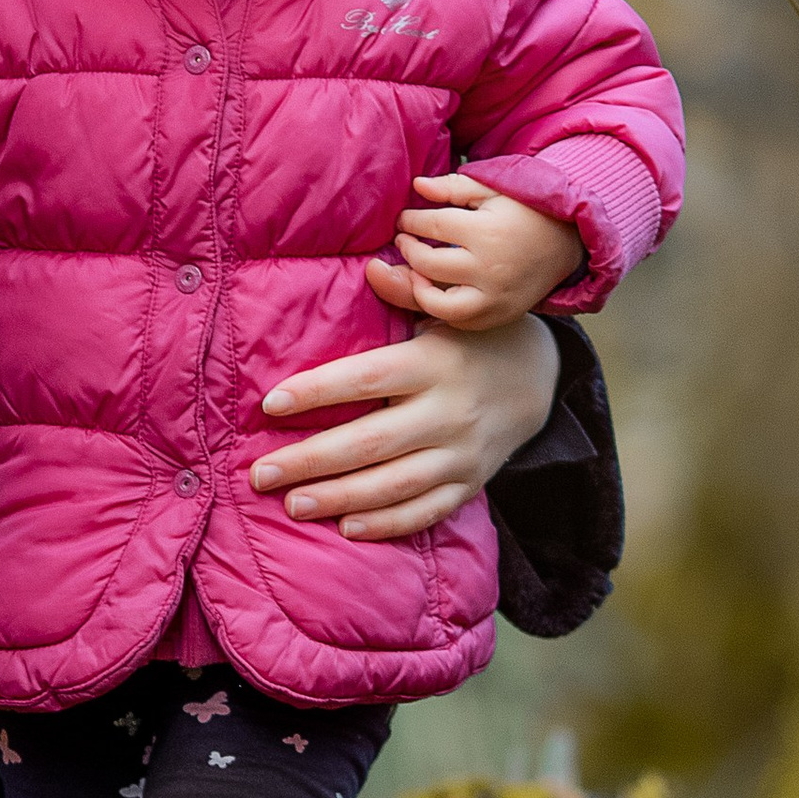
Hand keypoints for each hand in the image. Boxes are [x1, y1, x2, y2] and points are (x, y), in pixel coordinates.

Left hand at [251, 314, 560, 541]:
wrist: (537, 376)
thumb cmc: (469, 338)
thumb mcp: (444, 309)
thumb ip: (406, 292)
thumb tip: (370, 269)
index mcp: (433, 363)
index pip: (366, 379)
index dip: (316, 392)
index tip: (269, 405)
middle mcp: (449, 411)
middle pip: (371, 442)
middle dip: (311, 460)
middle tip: (260, 474)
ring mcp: (463, 453)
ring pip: (394, 485)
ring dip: (340, 499)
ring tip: (292, 505)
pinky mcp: (471, 482)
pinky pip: (426, 510)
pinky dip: (387, 524)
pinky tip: (346, 529)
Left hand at [373, 170, 581, 329]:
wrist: (569, 240)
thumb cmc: (527, 209)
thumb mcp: (493, 189)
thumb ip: (453, 186)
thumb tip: (417, 186)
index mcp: (487, 232)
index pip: (431, 227)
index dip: (410, 222)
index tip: (404, 219)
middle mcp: (490, 269)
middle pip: (428, 264)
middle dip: (408, 250)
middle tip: (404, 241)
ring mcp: (496, 297)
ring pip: (438, 305)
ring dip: (417, 288)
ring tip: (416, 271)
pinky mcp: (502, 315)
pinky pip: (461, 321)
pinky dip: (443, 309)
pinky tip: (438, 289)